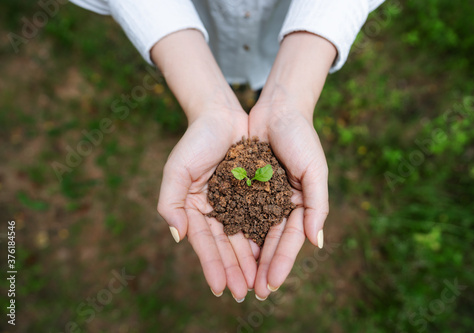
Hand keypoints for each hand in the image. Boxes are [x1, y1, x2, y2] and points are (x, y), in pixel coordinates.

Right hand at [157, 106, 257, 300]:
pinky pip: (261, 219)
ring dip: (250, 260)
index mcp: (195, 208)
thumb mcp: (176, 170)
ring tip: (259, 283)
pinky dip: (264, 236)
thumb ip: (171, 202)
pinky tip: (270, 254)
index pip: (204, 242)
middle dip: (234, 270)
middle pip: (226, 245)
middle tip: (243, 294)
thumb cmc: (196, 140)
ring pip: (245, 237)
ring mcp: (235, 203)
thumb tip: (178, 236)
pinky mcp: (254, 193)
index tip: (219, 289)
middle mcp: (216, 209)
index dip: (211, 265)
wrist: (221, 115)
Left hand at [249, 97, 328, 299]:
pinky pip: (236, 211)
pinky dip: (231, 230)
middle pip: (269, 241)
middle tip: (250, 293)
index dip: (281, 262)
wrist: (277, 109)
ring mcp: (261, 196)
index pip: (289, 240)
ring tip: (235, 280)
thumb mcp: (315, 171)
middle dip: (260, 267)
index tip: (270, 285)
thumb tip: (316, 242)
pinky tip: (223, 248)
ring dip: (244, 256)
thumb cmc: (302, 138)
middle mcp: (280, 204)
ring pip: (251, 231)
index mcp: (299, 204)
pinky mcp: (243, 186)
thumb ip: (317, 206)